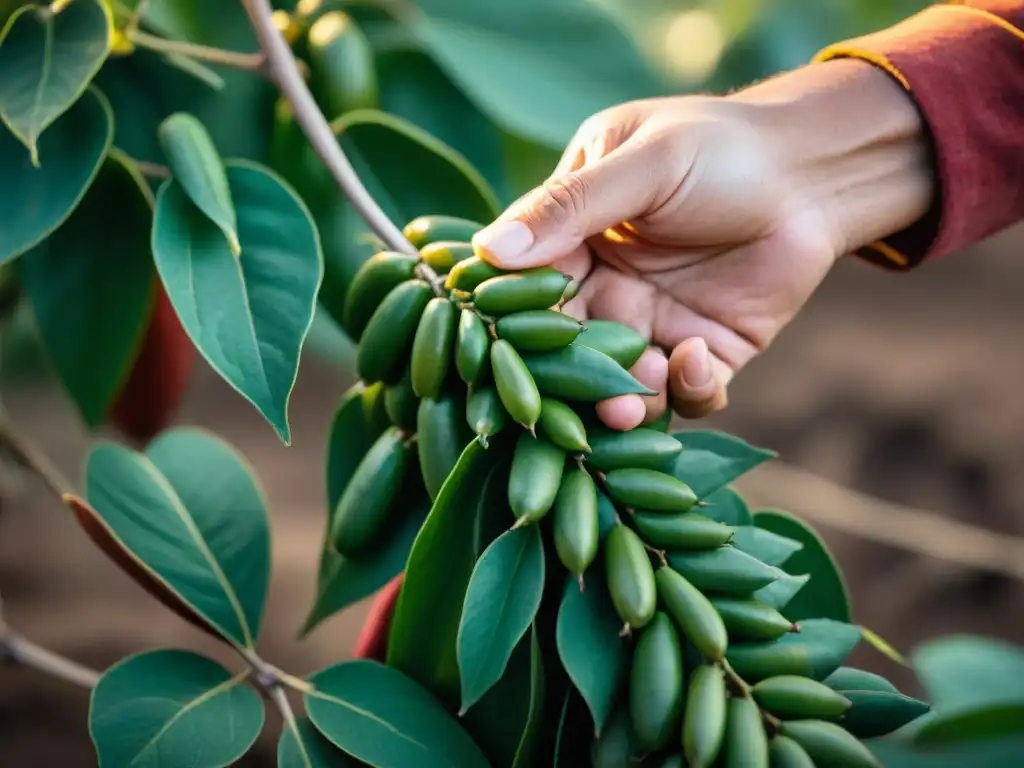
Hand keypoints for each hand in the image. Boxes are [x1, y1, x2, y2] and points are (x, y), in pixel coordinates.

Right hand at [472, 59, 931, 430]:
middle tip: (566, 401)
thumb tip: (489, 248)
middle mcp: (605, 291)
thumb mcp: (640, 164)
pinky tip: (695, 359)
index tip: (498, 357)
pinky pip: (686, 395)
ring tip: (631, 402)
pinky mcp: (705, 353)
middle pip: (568, 352)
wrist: (813, 171)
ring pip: (622, 384)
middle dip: (566, 382)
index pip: (527, 292)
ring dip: (623, 400)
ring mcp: (654, 327)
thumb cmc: (718, 148)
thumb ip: (568, 207)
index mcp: (573, 240)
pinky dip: (687, 392)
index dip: (513, 326)